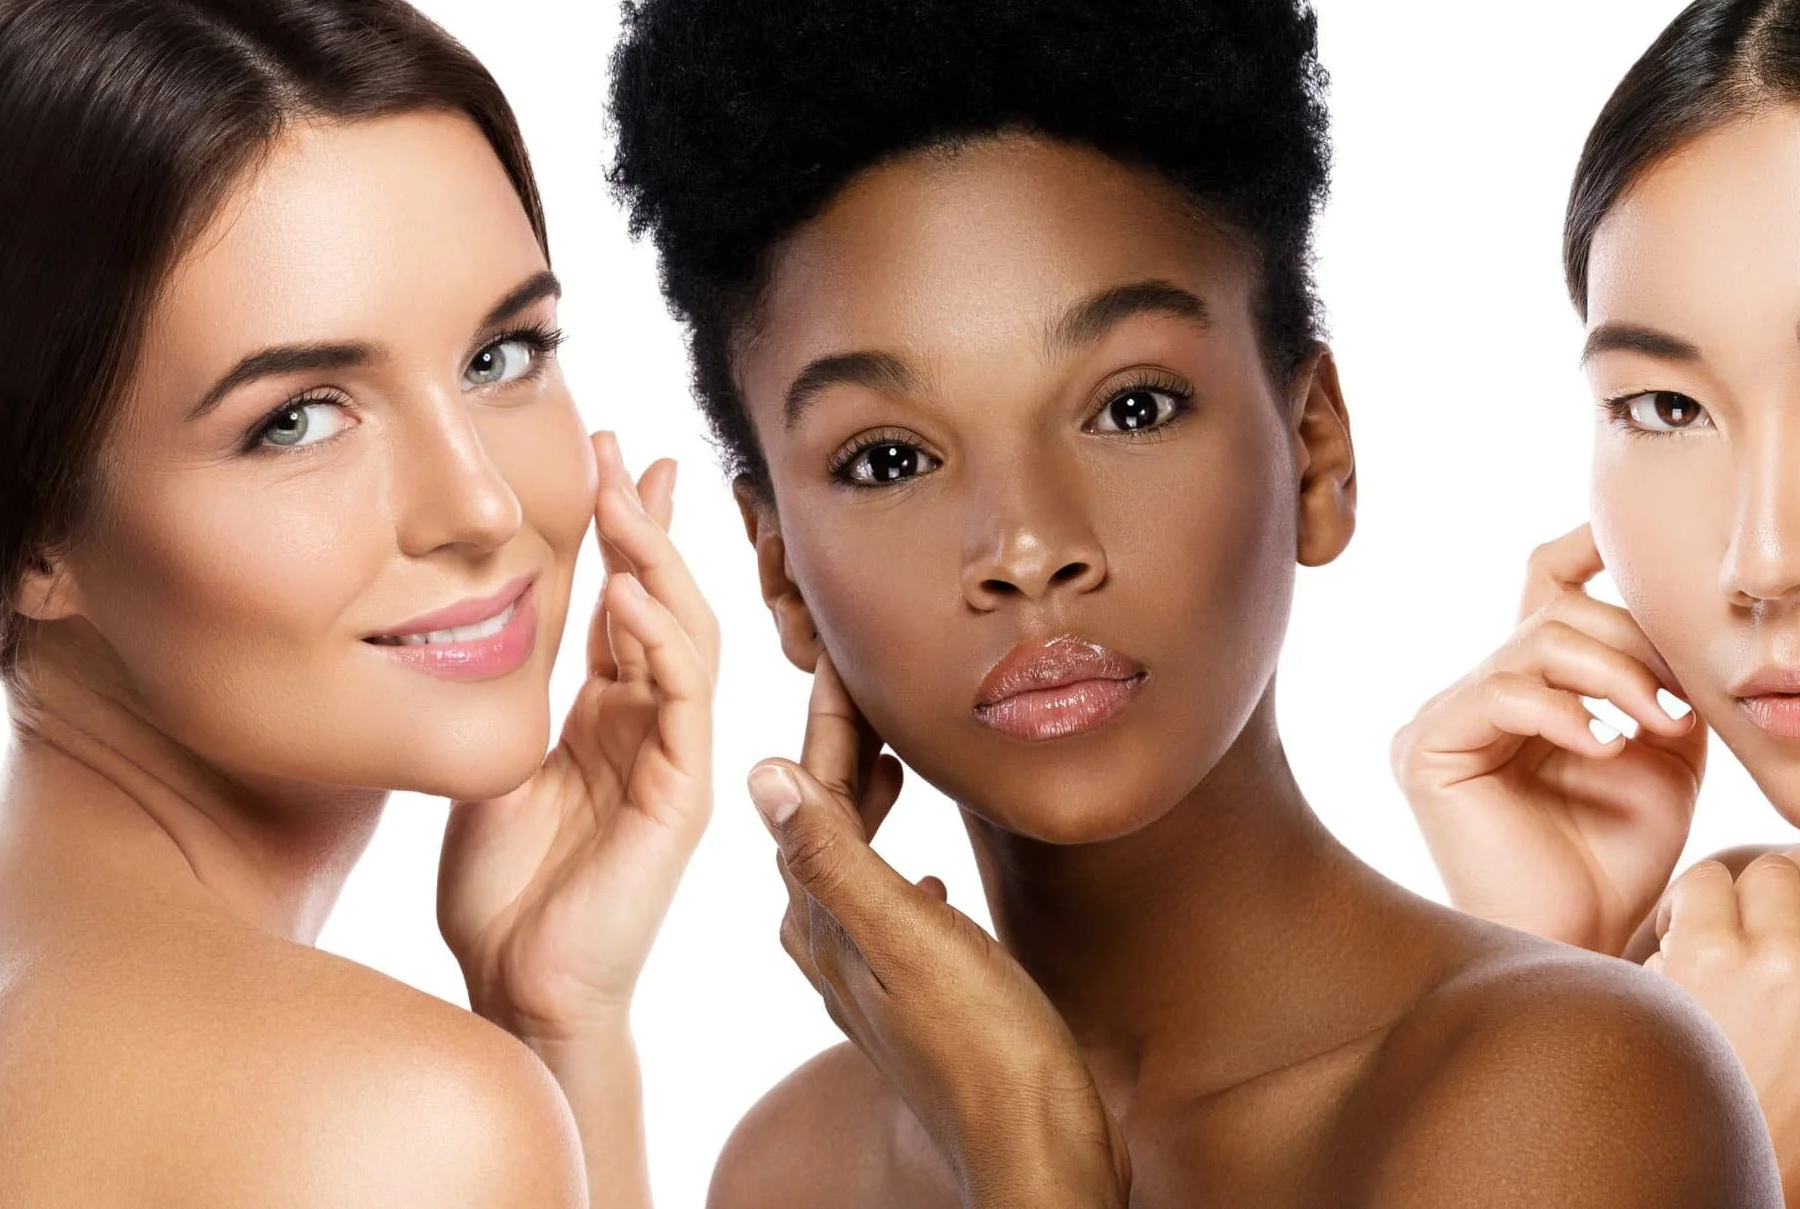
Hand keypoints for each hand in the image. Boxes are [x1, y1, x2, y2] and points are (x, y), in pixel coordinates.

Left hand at [438, 431, 720, 1045]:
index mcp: (605, 717)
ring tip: (624, 498)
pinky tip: (628, 594)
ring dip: (658, 563)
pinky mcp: (683, 795)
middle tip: (626, 452)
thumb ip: (502, 697)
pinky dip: (660, 642)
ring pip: (688, 636)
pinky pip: (685, 702)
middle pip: (667, 601)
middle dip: (649, 522)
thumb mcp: (487, 765)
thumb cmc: (503, 894)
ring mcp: (673, 758)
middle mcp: (649, 728)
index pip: (627, 602)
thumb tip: (477, 616)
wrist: (520, 986)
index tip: (605, 456)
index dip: (622, 529)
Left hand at [745, 657, 1128, 1208]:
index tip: (834, 647)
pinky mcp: (917, 1001)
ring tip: (890, 756)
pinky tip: (922, 871)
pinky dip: (895, 867)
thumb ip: (836, 858)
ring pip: (851, 866)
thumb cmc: (983, 1050)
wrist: (1036, 1152)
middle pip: (821, 826)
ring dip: (864, 805)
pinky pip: (887, 910)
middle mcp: (837, 949)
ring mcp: (875, 979)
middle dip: (836, 753)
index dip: (824, 719)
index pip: (808, 796)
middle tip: (862, 682)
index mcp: (826, 923)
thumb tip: (763, 774)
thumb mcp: (908, 938)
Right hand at [1391, 524, 1705, 952]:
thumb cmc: (1617, 863)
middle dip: (1632, 641)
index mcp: (1526, 688)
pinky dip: (1564, 712)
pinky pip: (1501, 692)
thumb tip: (1683, 618)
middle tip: (1683, 700)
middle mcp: (1475, 694)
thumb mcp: (1664, 755)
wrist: (1583, 942)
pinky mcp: (1428, 749)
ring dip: (1613, 675)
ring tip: (1661, 726)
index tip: (1637, 537)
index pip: (1543, 586)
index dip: (1585, 548)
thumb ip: (1663, 682)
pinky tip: (1606, 750)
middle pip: (1554, 610)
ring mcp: (1444, 718)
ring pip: (1533, 643)